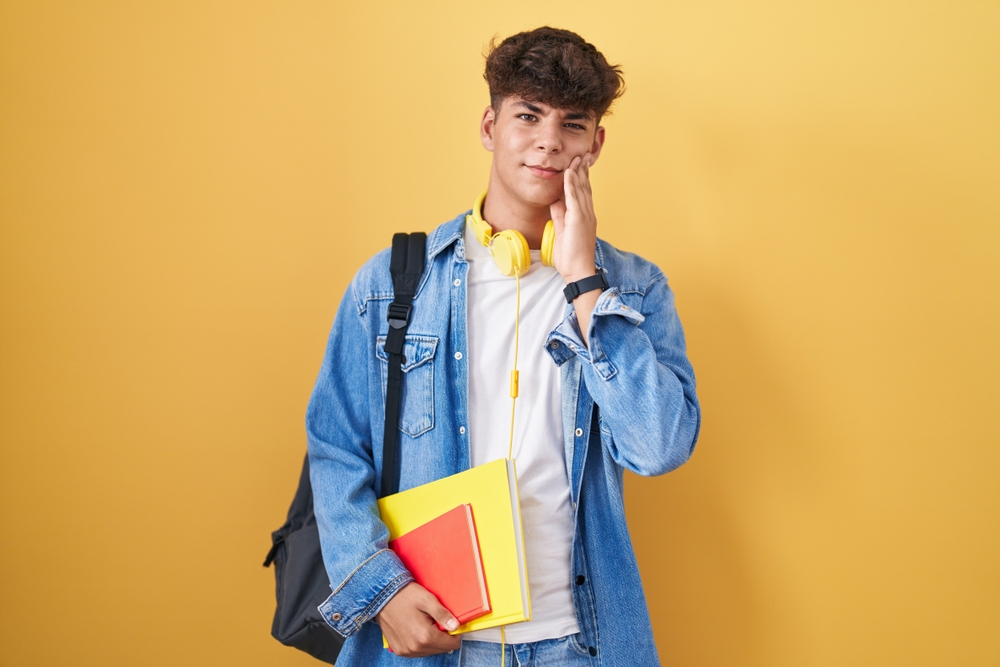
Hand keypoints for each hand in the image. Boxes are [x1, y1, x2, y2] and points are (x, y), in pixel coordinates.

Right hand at [375, 582, 460, 656]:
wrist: (381, 597)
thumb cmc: (405, 596)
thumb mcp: (427, 600)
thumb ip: (443, 615)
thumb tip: (456, 626)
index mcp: (425, 636)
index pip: (451, 644)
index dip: (454, 633)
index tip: (449, 623)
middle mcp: (415, 648)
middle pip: (441, 649)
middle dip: (442, 637)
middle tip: (435, 621)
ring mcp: (406, 651)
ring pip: (430, 651)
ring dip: (432, 641)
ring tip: (425, 624)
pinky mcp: (399, 650)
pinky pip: (417, 652)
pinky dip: (421, 643)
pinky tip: (416, 629)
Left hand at [549, 153, 597, 283]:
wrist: (578, 271)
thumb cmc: (571, 256)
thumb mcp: (562, 230)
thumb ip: (559, 215)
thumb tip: (555, 201)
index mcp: (584, 216)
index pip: (583, 192)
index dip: (582, 177)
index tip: (580, 164)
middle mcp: (587, 213)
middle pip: (585, 187)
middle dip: (583, 169)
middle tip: (583, 154)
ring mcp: (584, 216)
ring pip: (581, 189)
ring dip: (578, 172)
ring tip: (576, 157)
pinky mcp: (578, 220)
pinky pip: (574, 199)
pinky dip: (571, 184)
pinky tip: (569, 173)